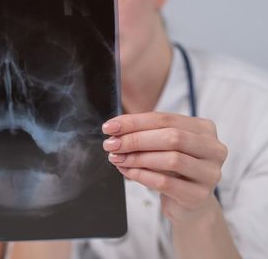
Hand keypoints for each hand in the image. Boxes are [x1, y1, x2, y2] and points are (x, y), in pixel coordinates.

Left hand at [102, 112, 227, 224]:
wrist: (188, 204)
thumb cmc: (173, 169)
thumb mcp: (160, 146)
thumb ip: (143, 134)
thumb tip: (114, 130)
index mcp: (203, 128)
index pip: (164, 119)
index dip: (134, 122)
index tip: (109, 127)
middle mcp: (213, 148)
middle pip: (171, 137)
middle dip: (135, 140)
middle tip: (111, 144)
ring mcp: (210, 173)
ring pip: (171, 159)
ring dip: (137, 158)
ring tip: (117, 159)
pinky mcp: (200, 195)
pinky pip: (166, 183)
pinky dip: (142, 176)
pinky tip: (128, 172)